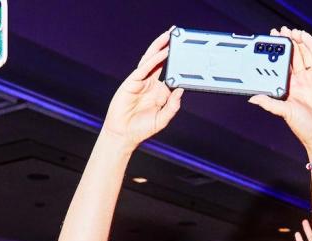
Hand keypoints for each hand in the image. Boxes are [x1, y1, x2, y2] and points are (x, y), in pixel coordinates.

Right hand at [101, 32, 183, 147]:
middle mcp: (151, 85)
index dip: (178, 63)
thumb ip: (173, 106)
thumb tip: (181, 90)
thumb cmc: (141, 129)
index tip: (188, 53)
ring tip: (168, 36)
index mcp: (160, 93)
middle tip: (177, 34)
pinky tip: (161, 52)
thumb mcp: (162, 119)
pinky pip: (144, 68)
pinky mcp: (132, 82)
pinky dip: (153, 59)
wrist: (124, 135)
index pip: (171, 74)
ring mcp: (141, 82)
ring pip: (151, 60)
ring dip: (159, 47)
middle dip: (168, 48)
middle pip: (161, 62)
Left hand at [249, 29, 311, 147]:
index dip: (277, 53)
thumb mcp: (284, 112)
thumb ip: (269, 103)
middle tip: (279, 32)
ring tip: (290, 31)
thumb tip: (252, 98)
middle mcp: (301, 79)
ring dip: (298, 41)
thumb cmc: (303, 126)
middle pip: (293, 56)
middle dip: (287, 43)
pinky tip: (304, 37)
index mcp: (290, 86)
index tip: (270, 42)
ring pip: (305, 53)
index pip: (282, 65)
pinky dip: (311, 45)